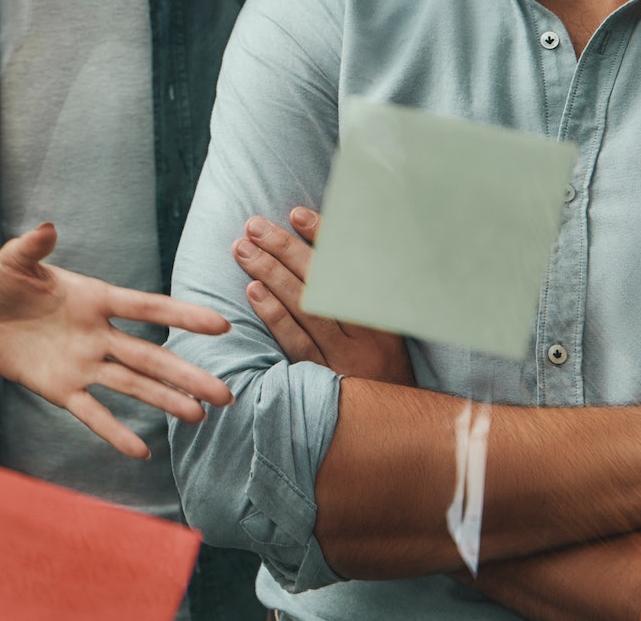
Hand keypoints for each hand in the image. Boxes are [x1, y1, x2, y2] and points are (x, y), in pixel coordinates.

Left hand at [0, 223, 233, 458]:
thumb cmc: (4, 285)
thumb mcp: (12, 261)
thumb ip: (31, 248)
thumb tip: (46, 228)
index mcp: (95, 299)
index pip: (146, 307)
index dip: (182, 315)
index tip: (221, 325)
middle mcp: (98, 335)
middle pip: (150, 357)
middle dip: (186, 374)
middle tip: (224, 394)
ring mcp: (83, 365)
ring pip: (132, 385)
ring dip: (165, 401)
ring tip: (199, 416)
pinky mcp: (61, 390)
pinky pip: (92, 413)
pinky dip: (114, 432)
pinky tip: (140, 451)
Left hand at [234, 207, 413, 383]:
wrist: (398, 428)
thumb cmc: (384, 369)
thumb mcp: (387, 329)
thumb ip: (360, 290)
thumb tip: (325, 245)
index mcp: (385, 313)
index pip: (352, 264)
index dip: (323, 236)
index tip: (296, 213)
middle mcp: (369, 334)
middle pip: (322, 281)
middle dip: (285, 248)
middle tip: (254, 226)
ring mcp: (347, 359)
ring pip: (307, 307)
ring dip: (271, 273)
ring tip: (243, 249)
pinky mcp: (326, 381)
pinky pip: (297, 342)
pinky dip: (275, 314)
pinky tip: (254, 291)